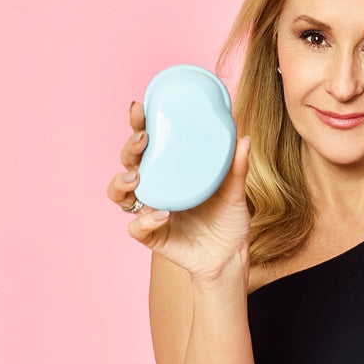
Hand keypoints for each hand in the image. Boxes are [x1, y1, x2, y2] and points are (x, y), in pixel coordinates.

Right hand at [107, 102, 251, 280]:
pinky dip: (145, 220)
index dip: (138, 125)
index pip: (148, 144)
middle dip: (129, 149)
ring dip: (121, 183)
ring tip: (137, 177)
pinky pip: (137, 228)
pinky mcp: (152, 236)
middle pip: (129, 163)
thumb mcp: (235, 190)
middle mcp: (155, 188)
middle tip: (142, 139)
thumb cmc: (228, 219)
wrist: (231, 255)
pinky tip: (162, 214)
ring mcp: (149, 211)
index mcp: (170, 171)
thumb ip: (237, 166)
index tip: (140, 108)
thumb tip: (244, 136)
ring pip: (119, 194)